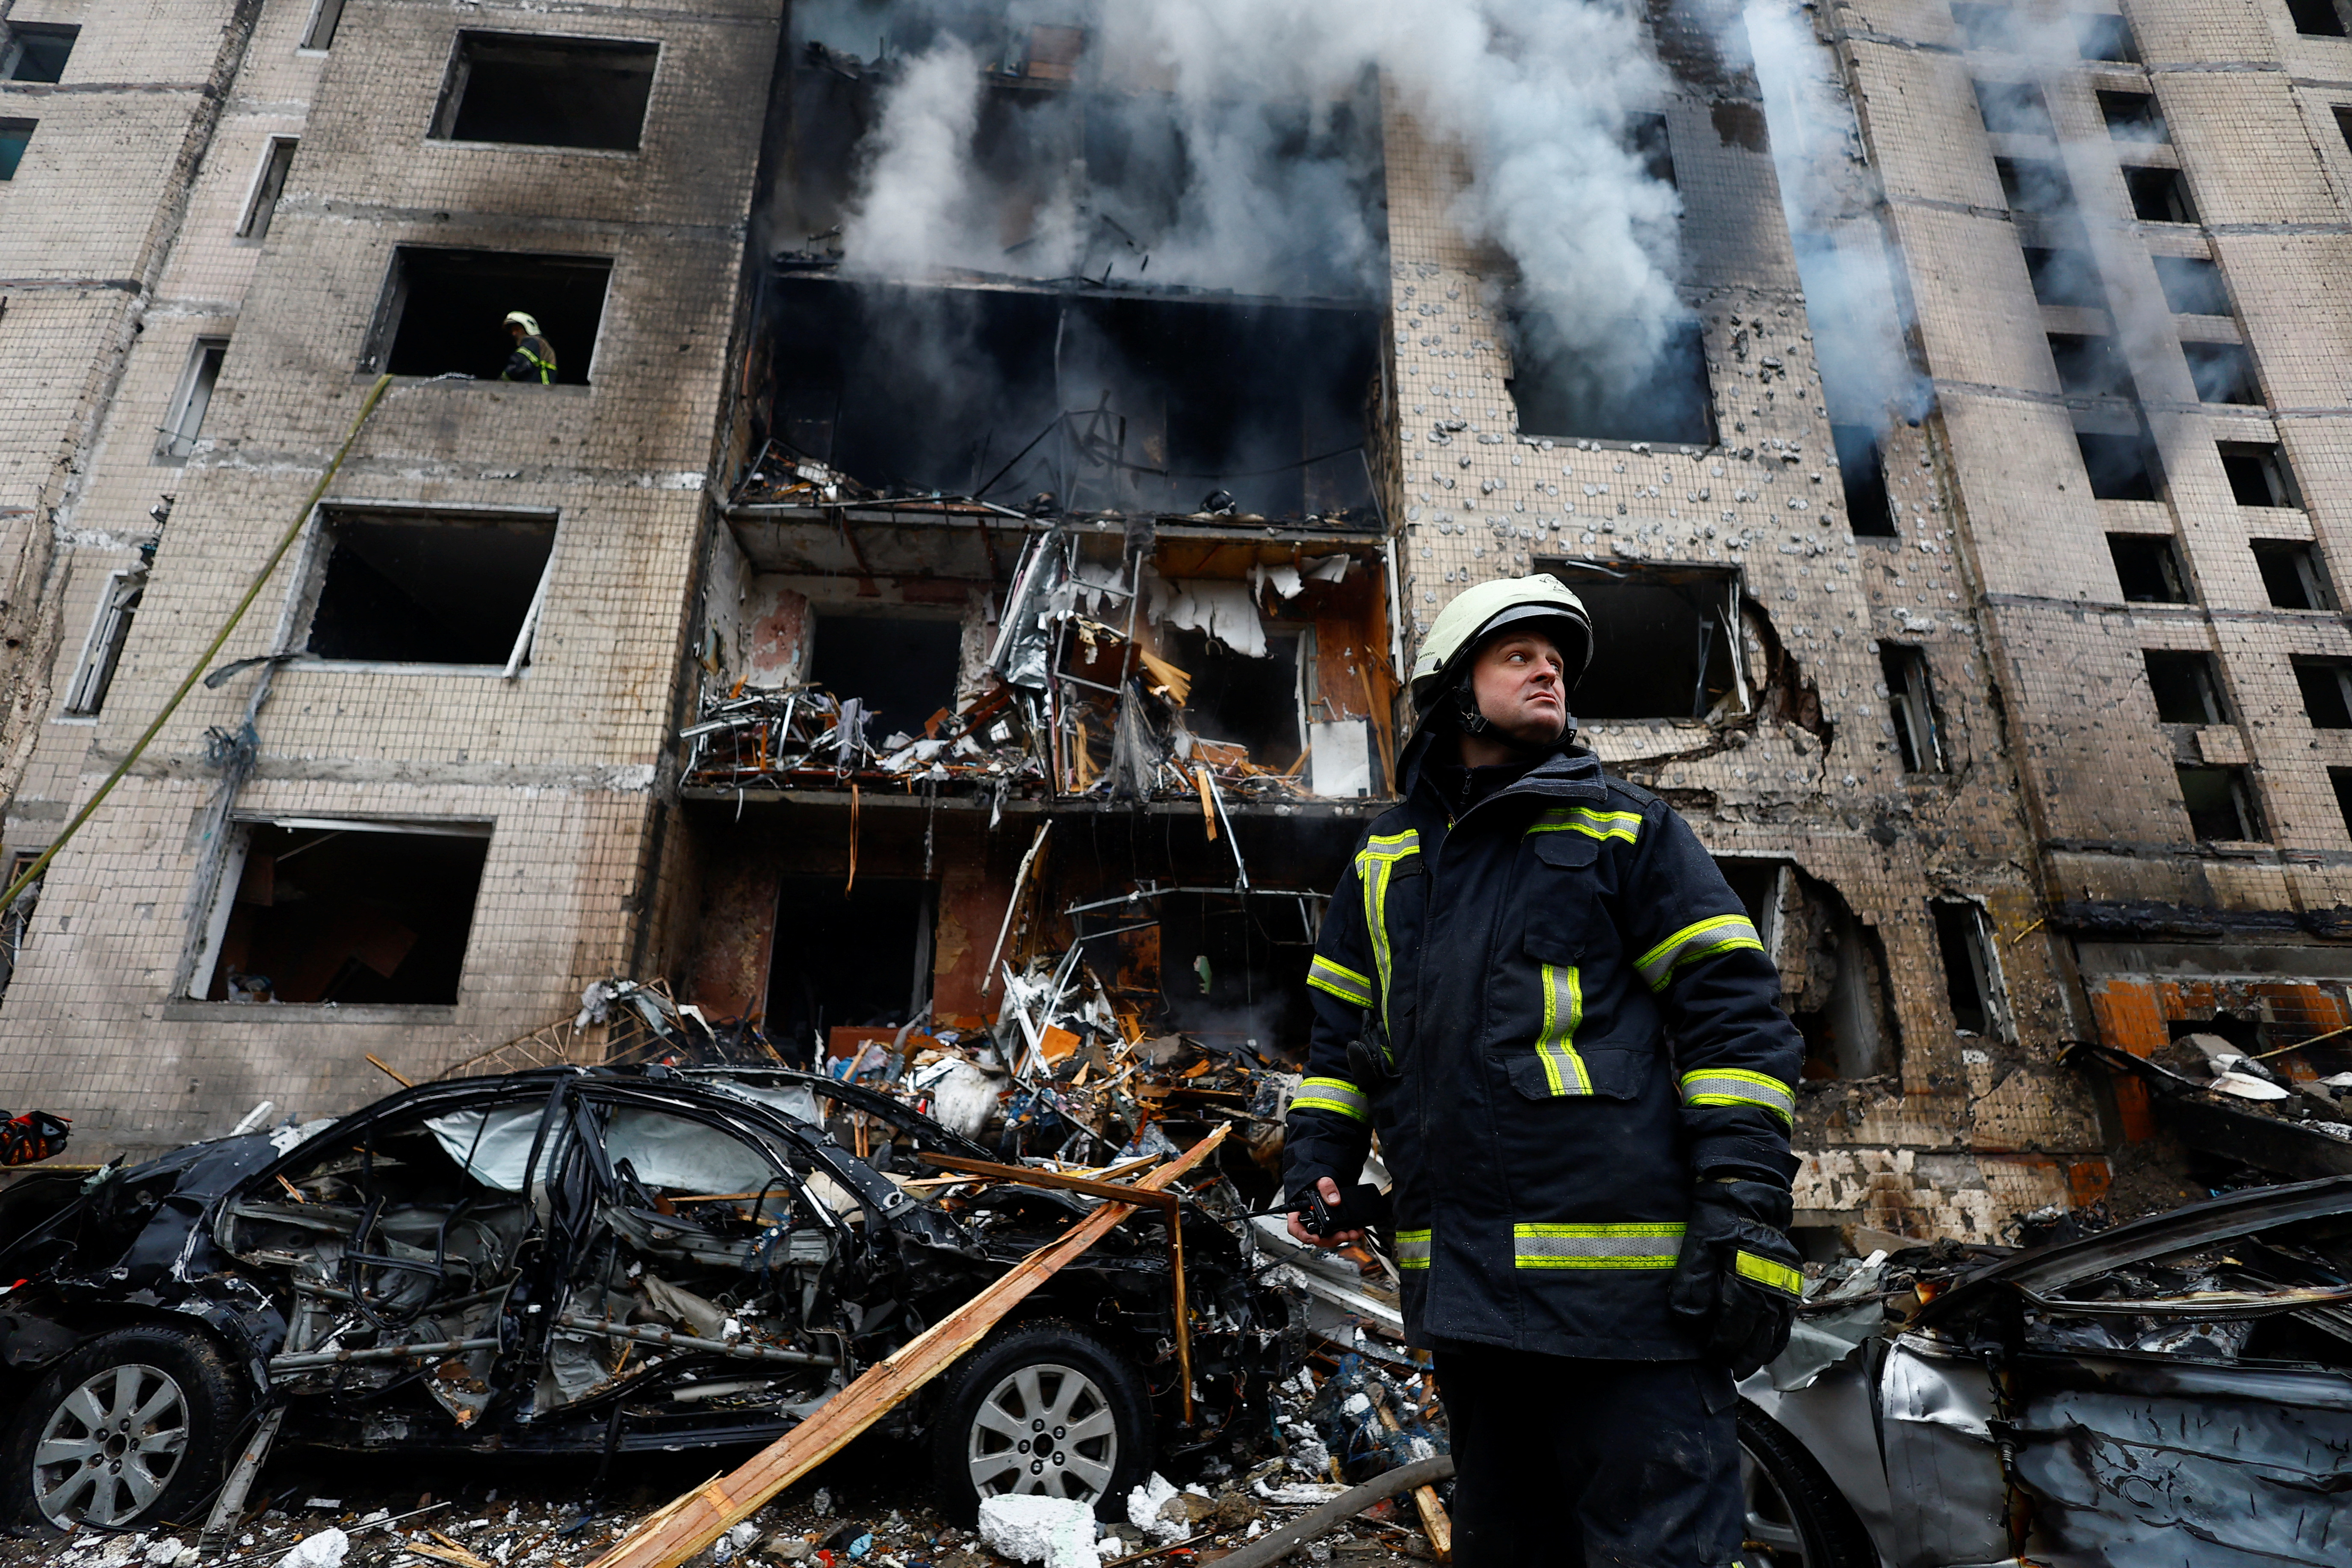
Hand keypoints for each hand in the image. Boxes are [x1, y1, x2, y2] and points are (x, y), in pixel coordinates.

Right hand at [1285, 1177, 1364, 1246]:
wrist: (1326, 1177)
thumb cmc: (1315, 1179)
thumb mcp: (1319, 1179)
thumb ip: (1325, 1186)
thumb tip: (1334, 1200)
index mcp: (1299, 1210)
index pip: (1296, 1227)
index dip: (1304, 1235)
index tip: (1315, 1238)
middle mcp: (1309, 1219)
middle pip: (1315, 1236)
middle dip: (1330, 1239)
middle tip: (1342, 1235)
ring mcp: (1321, 1222)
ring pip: (1328, 1237)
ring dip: (1341, 1237)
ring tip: (1353, 1233)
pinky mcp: (1332, 1222)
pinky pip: (1337, 1232)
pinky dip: (1347, 1232)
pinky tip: (1356, 1230)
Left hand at [1667, 1179, 1802, 1377]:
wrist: (1747, 1194)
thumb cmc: (1719, 1218)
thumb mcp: (1697, 1244)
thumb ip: (1692, 1281)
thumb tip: (1688, 1318)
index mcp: (1744, 1275)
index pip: (1735, 1321)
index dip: (1724, 1341)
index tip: (1713, 1353)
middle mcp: (1768, 1282)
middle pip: (1759, 1330)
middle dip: (1744, 1354)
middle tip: (1731, 1370)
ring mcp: (1783, 1281)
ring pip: (1777, 1327)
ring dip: (1764, 1350)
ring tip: (1750, 1366)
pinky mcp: (1790, 1278)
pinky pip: (1788, 1316)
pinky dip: (1780, 1335)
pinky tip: (1771, 1347)